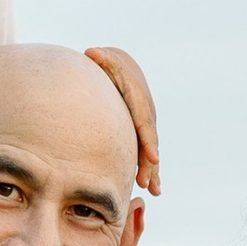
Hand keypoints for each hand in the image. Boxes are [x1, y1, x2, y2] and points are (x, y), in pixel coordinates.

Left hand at [84, 45, 161, 194]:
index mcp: (139, 102)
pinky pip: (145, 154)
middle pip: (150, 143)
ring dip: (152, 172)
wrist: (123, 69)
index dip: (150, 141)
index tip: (153, 158)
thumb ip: (101, 58)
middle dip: (150, 164)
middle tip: (146, 182)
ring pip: (150, 152)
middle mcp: (146, 116)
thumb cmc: (111, 65)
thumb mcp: (107, 59)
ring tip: (154, 191)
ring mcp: (145, 126)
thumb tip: (92, 53)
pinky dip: (148, 170)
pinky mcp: (140, 133)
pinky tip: (149, 188)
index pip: (145, 124)